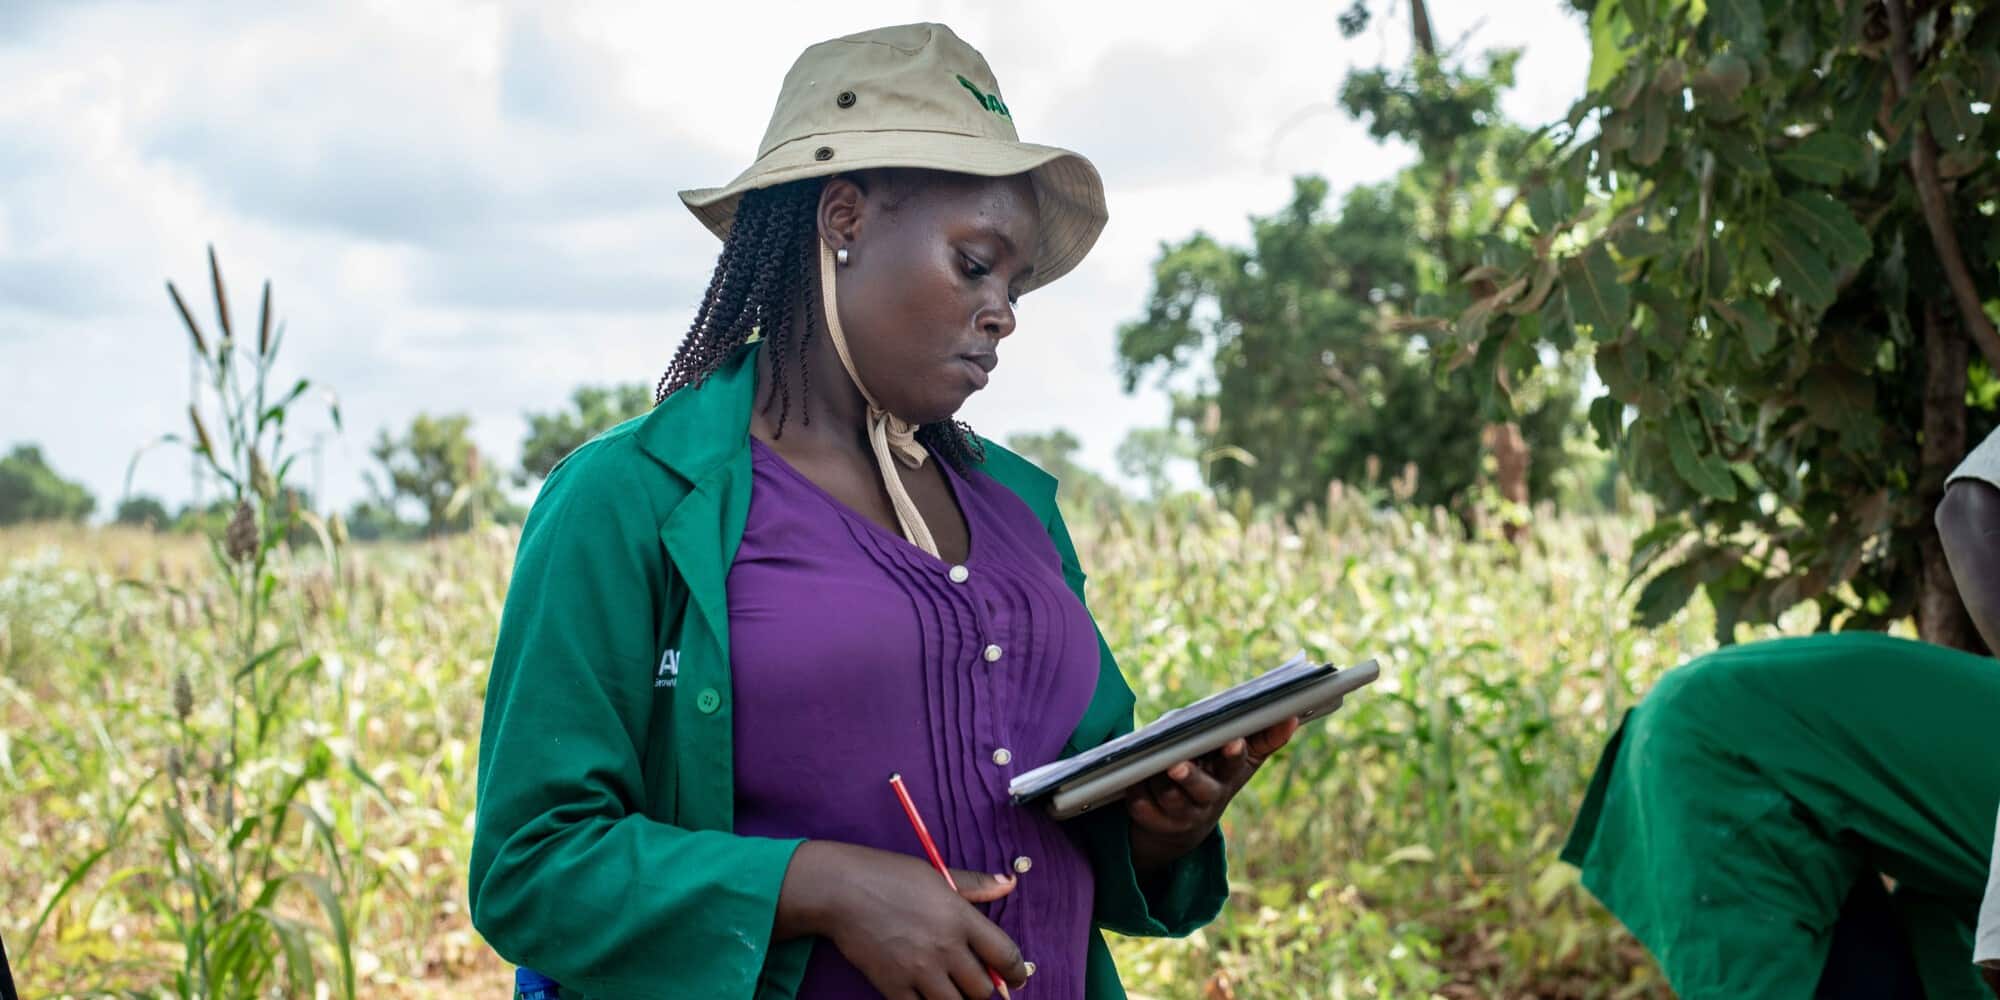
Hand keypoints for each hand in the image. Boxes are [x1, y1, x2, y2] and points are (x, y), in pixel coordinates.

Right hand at [776, 840, 1029, 998]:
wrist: (841, 890)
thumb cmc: (889, 876)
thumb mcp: (937, 874)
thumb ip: (975, 885)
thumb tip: (1010, 885)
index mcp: (960, 917)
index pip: (1005, 955)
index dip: (1017, 972)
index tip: (1017, 978)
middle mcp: (945, 947)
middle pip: (984, 989)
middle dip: (987, 990)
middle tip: (980, 984)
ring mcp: (919, 970)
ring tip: (955, 992)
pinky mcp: (893, 987)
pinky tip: (927, 997)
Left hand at [1126, 717, 1300, 872]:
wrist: (1182, 825)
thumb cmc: (1213, 773)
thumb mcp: (1239, 758)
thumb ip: (1262, 737)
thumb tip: (1293, 715)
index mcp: (1228, 776)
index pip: (1236, 764)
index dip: (1234, 754)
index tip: (1233, 742)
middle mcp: (1208, 798)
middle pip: (1201, 789)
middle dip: (1190, 777)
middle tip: (1177, 766)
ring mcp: (1182, 814)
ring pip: (1168, 797)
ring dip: (1158, 782)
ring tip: (1149, 767)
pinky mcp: (1156, 823)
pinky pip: (1142, 807)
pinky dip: (1137, 793)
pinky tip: (1133, 782)